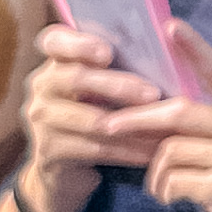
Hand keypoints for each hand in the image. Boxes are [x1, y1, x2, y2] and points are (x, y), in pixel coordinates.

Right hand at [18, 24, 163, 211]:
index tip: (107, 51)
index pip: (53, 41)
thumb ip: (118, 68)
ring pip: (90, 119)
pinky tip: (151, 153)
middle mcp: (42, 87)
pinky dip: (128, 151)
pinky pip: (95, 149)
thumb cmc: (96, 116)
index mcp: (56, 63)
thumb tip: (169, 47)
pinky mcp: (49, 151)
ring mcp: (42, 120)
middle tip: (153, 93)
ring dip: (131, 124)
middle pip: (76, 78)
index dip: (77, 43)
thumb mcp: (100, 89)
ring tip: (162, 127)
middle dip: (118, 85)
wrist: (66, 170)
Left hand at [127, 30, 211, 211]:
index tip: (170, 26)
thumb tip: (163, 116)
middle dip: (138, 119)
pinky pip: (174, 182)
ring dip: (154, 171)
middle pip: (179, 113)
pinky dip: (164, 192)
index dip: (195, 48)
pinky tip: (172, 198)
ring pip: (170, 151)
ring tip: (160, 184)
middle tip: (109, 125)